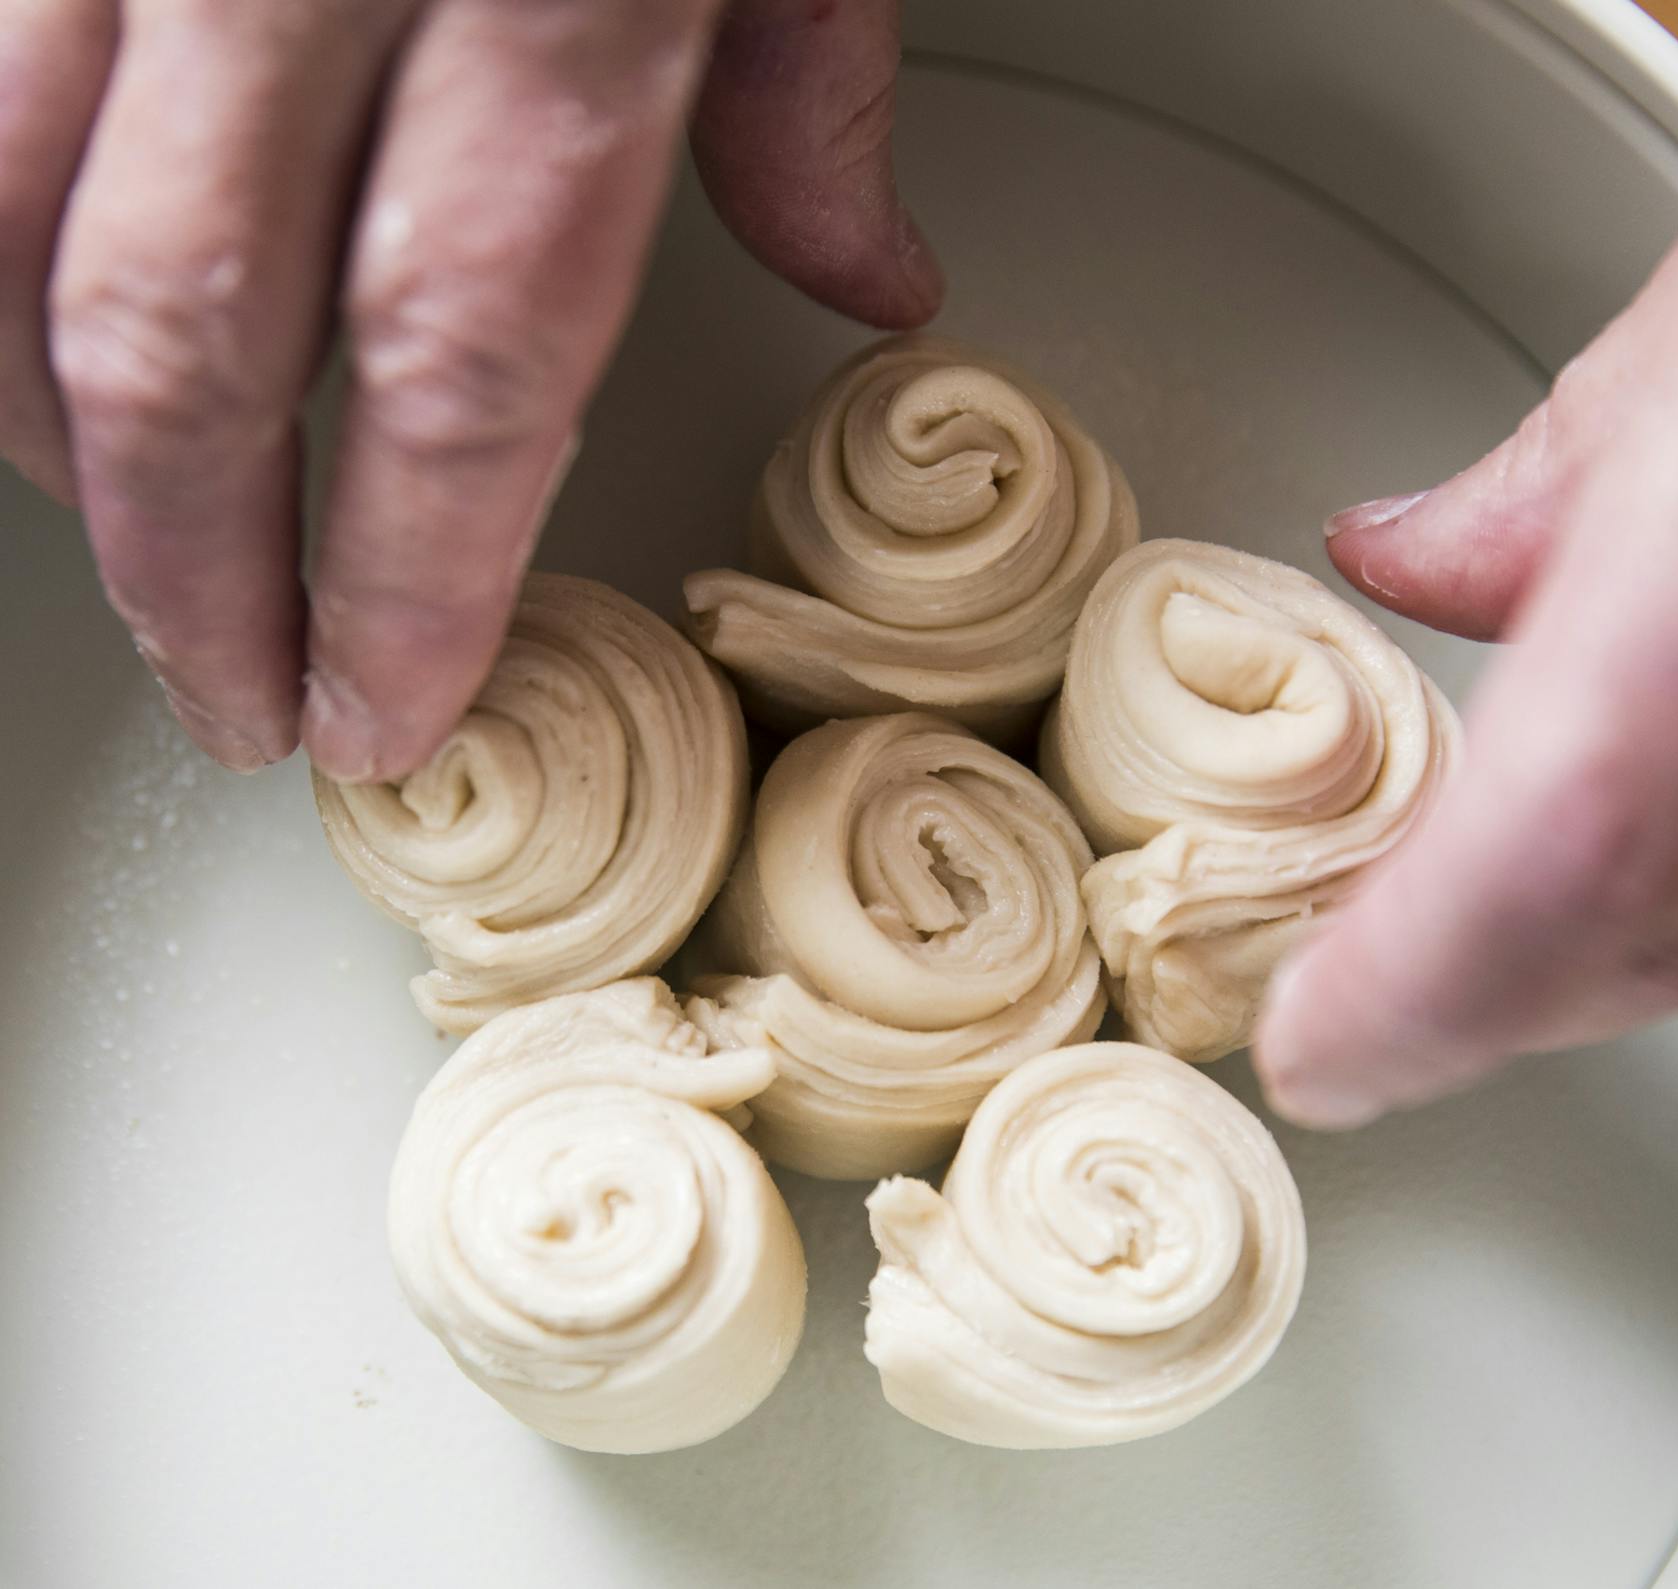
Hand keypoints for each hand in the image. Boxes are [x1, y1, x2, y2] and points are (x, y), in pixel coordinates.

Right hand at [0, 0, 939, 776]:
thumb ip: (811, 92)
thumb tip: (867, 280)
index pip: (455, 360)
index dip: (401, 578)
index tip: (380, 711)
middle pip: (191, 334)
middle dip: (189, 569)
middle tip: (238, 700)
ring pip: (8, 215)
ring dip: (49, 423)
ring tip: (135, 550)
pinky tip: (38, 327)